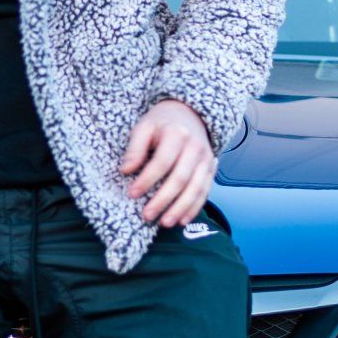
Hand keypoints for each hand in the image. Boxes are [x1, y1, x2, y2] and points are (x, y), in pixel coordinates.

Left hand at [118, 97, 215, 227]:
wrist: (189, 115)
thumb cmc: (162, 124)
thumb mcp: (144, 127)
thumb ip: (135, 148)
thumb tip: (126, 171)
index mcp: (177, 134)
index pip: (162, 161)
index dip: (147, 180)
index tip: (132, 193)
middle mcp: (195, 147)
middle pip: (180, 178)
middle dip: (163, 200)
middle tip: (146, 215)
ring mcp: (206, 159)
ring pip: (195, 188)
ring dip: (180, 209)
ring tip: (164, 223)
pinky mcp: (211, 170)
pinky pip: (205, 192)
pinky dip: (193, 208)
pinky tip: (181, 220)